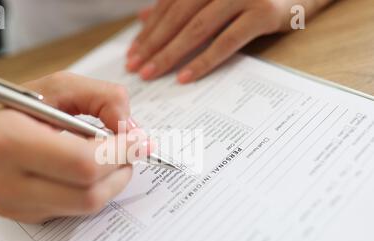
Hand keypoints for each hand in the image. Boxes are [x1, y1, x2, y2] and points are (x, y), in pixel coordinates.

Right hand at [0, 72, 148, 222]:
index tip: (138, 138)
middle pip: (89, 194)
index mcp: (7, 140)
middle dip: (121, 170)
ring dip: (112, 182)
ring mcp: (14, 206)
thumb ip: (102, 97)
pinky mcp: (24, 217)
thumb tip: (132, 129)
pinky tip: (87, 171)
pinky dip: (93, 190)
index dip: (120, 152)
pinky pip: (74, 211)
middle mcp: (5, 182)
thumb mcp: (56, 86)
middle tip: (131, 149)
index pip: (82, 164)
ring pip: (86, 208)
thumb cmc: (12, 108)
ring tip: (112, 158)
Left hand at [127, 0, 330, 82]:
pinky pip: (227, 41)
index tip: (132, 52)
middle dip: (153, 44)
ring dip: (170, 53)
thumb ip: (181, 3)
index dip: (148, 30)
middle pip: (178, 16)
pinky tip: (185, 76)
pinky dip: (204, 60)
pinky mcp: (264, 12)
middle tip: (135, 68)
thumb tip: (145, 17)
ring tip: (151, 73)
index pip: (169, 5)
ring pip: (197, 28)